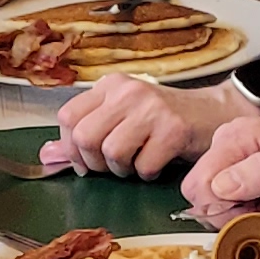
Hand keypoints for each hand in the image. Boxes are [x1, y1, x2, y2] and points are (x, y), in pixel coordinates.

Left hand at [45, 70, 239, 177]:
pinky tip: (158, 163)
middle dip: (94, 163)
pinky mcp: (174, 129)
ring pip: (111, 153)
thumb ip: (83, 135)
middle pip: (84, 137)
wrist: (214, 114)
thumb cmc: (164, 119)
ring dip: (122, 169)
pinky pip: (143, 165)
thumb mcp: (121, 119)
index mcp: (109, 85)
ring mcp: (152, 108)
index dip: (70, 147)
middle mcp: (128, 91)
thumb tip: (46, 156)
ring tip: (137, 162)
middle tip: (112, 166)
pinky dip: (148, 173)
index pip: (67, 117)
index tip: (86, 160)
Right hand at [183, 115, 259, 223]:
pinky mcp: (243, 183)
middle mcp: (229, 148)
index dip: (223, 206)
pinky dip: (249, 216)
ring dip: (241, 216)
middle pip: (200, 195)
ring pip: (212, 206)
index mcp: (238, 137)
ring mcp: (235, 166)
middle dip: (228, 213)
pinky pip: (229, 210)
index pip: (202, 183)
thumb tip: (220, 187)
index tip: (256, 210)